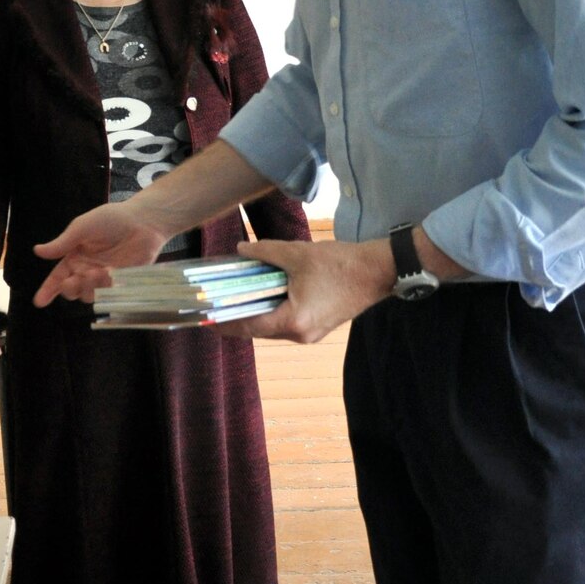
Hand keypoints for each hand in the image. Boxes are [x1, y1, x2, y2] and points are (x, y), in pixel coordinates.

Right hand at [33, 205, 168, 306]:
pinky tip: (110, 274)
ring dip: (90, 287)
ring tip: (99, 271)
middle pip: (72, 291)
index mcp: (74, 258)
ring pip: (89, 296)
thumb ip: (62, 242)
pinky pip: (109, 295)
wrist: (143, 222)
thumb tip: (37, 251)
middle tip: (74, 280)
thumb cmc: (111, 219)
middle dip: (70, 289)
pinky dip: (107, 288)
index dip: (47, 290)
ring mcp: (104, 279)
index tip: (39, 302)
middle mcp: (86, 271)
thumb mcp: (82, 227)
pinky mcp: (121, 284)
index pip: (57, 278)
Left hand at [233, 237, 396, 344]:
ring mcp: (310, 333)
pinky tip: (264, 295)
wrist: (378, 271)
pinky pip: (287, 322)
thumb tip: (241, 250)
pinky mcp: (318, 327)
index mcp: (293, 320)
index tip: (206, 319)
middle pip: (259, 330)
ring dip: (256, 313)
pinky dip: (273, 311)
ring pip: (273, 327)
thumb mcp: (297, 253)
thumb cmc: (340, 264)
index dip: (225, 323)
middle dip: (238, 317)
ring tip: (236, 298)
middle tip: (217, 304)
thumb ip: (265, 252)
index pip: (249, 327)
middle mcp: (300, 334)